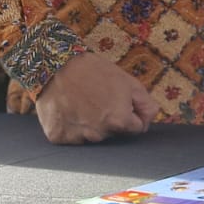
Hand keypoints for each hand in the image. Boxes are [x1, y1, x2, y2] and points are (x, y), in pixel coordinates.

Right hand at [35, 53, 157, 144]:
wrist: (55, 66)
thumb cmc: (94, 72)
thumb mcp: (129, 82)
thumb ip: (146, 105)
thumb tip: (148, 121)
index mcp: (119, 121)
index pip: (137, 128)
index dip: (132, 113)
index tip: (121, 102)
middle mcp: (98, 134)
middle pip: (114, 133)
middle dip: (111, 119)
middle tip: (99, 99)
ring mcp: (76, 137)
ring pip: (93, 136)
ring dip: (91, 124)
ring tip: (82, 103)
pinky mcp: (57, 137)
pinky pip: (71, 136)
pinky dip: (71, 126)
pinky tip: (69, 110)